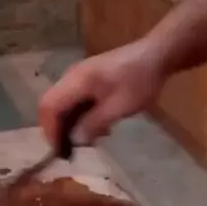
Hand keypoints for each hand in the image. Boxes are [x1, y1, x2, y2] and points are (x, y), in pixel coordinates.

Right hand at [38, 38, 165, 151]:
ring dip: (70, 124)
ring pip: (63, 104)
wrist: (157, 54)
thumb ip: (94, 123)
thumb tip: (75, 141)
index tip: (60, 150)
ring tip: (86, 142)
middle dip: (57, 129)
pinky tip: (97, 128)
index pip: (48, 106)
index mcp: (76, 80)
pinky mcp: (89, 79)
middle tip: (70, 150)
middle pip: (52, 105)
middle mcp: (72, 76)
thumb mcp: (119, 107)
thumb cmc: (140, 80)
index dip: (50, 130)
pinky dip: (80, 116)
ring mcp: (80, 76)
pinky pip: (75, 100)